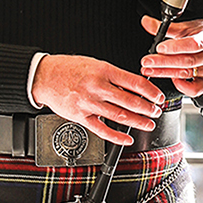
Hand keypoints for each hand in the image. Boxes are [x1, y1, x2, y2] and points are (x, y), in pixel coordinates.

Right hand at [31, 54, 167, 145]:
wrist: (44, 76)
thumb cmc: (69, 69)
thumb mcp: (95, 64)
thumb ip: (114, 76)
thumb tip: (134, 87)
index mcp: (103, 70)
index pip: (134, 82)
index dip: (150, 91)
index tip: (158, 97)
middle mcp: (97, 87)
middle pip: (129, 101)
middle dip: (147, 109)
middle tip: (156, 112)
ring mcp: (88, 103)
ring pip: (119, 116)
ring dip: (137, 122)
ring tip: (148, 124)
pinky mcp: (80, 116)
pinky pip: (101, 130)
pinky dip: (116, 137)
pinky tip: (127, 139)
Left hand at [140, 16, 202, 95]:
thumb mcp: (189, 27)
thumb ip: (167, 27)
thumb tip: (146, 22)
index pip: (193, 44)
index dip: (175, 47)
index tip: (159, 47)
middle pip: (187, 61)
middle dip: (163, 62)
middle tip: (146, 62)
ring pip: (187, 74)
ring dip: (165, 73)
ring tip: (149, 70)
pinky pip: (195, 90)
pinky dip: (181, 86)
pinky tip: (172, 78)